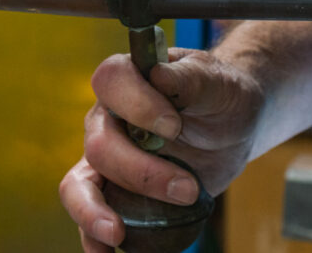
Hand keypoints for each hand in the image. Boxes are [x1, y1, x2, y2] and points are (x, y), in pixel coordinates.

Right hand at [59, 48, 265, 251]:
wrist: (232, 127)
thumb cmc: (221, 96)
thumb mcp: (218, 82)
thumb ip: (190, 77)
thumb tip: (158, 74)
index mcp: (130, 79)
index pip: (111, 81)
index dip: (137, 104)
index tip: (174, 125)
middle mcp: (108, 117)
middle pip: (100, 145)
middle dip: (142, 172)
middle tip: (188, 188)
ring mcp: (106, 157)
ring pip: (78, 185)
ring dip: (96, 211)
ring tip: (118, 234)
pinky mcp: (113, 192)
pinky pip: (88, 215)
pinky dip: (91, 237)